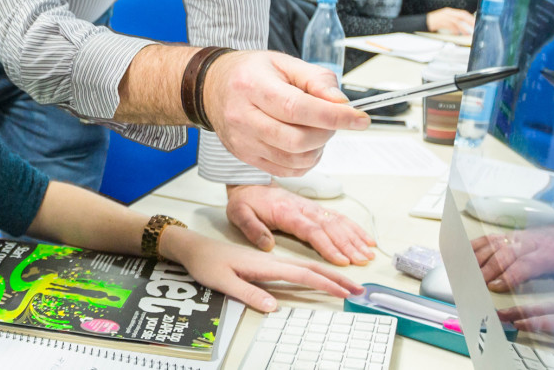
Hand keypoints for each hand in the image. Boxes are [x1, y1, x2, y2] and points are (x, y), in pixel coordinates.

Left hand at [159, 226, 364, 312]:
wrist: (194, 247)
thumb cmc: (206, 262)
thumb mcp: (222, 281)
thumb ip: (247, 293)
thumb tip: (273, 307)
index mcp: (265, 263)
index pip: (301, 273)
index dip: (325, 283)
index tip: (344, 292)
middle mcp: (273, 258)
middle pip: (312, 266)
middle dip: (337, 277)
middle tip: (359, 290)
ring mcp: (272, 258)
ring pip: (309, 262)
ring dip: (332, 270)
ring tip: (351, 280)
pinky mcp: (269, 261)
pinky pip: (301, 262)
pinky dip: (319, 266)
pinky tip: (325, 271)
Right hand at [202, 51, 369, 176]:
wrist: (211, 88)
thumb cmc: (250, 73)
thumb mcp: (284, 62)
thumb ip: (316, 79)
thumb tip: (341, 103)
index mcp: (252, 86)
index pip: (298, 108)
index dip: (333, 116)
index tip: (359, 119)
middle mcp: (243, 116)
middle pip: (297, 139)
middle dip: (327, 133)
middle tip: (335, 121)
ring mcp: (242, 141)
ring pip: (293, 159)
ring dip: (318, 149)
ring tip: (317, 130)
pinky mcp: (245, 157)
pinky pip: (285, 170)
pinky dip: (305, 161)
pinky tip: (305, 144)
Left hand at [226, 185, 375, 265]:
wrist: (249, 182)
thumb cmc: (246, 201)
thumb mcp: (239, 214)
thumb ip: (253, 229)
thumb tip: (268, 246)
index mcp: (287, 212)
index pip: (312, 231)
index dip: (328, 246)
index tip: (341, 260)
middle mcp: (304, 209)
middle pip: (331, 228)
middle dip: (349, 245)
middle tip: (362, 261)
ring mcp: (312, 208)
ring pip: (339, 222)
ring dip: (355, 238)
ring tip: (368, 253)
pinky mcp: (315, 209)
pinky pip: (339, 218)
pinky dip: (354, 228)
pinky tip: (366, 239)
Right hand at [426, 8, 474, 35]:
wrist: (424, 22)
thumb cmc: (435, 22)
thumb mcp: (445, 19)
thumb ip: (453, 21)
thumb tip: (462, 27)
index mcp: (449, 11)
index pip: (463, 13)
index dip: (470, 17)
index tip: (475, 22)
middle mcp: (447, 13)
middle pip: (461, 15)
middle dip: (469, 21)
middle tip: (474, 27)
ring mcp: (444, 17)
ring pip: (456, 21)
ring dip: (462, 28)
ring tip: (466, 33)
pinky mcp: (440, 22)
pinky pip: (449, 26)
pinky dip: (454, 30)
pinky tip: (456, 34)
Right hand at [473, 226, 553, 293]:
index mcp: (552, 252)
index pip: (526, 263)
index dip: (509, 275)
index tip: (495, 286)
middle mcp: (534, 242)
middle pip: (506, 253)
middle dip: (488, 268)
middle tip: (475, 282)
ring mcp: (524, 236)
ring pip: (496, 242)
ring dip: (479, 256)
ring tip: (466, 269)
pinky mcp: (518, 234)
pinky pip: (494, 236)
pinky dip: (478, 243)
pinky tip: (467, 252)